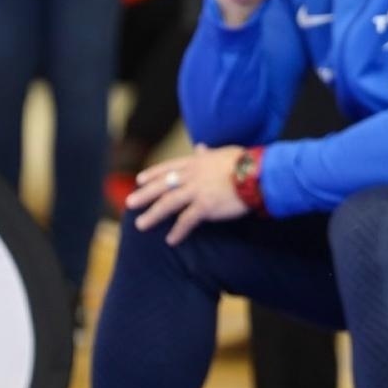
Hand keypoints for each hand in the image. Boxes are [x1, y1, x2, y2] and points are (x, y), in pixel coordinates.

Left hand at [125, 145, 249, 244]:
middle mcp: (192, 176)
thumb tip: (200, 147)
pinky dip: (178, 231)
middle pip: (162, 186)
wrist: (258, 173)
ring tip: (141, 225)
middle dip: (144, 195)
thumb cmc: (246, 162)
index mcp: (196, 162)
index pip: (169, 168)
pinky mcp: (206, 206)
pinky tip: (171, 240)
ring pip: (168, 203)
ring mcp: (197, 191)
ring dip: (153, 215)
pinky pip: (187, 220)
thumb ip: (208, 154)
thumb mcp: (224, 153)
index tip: (140, 180)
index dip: (153, 174)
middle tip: (130, 204)